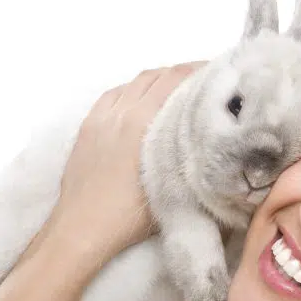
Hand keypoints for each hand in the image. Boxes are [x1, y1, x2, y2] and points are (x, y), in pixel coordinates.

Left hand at [44, 61, 207, 260]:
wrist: (81, 229)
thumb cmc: (129, 217)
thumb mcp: (171, 187)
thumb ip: (188, 157)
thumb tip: (211, 140)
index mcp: (140, 123)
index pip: (173, 80)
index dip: (198, 71)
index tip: (218, 73)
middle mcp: (119, 112)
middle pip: (154, 76)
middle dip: (181, 74)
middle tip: (204, 81)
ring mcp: (100, 118)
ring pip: (133, 83)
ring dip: (157, 81)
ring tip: (176, 90)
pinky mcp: (87, 127)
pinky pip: (114, 96)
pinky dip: (133, 91)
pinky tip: (141, 102)